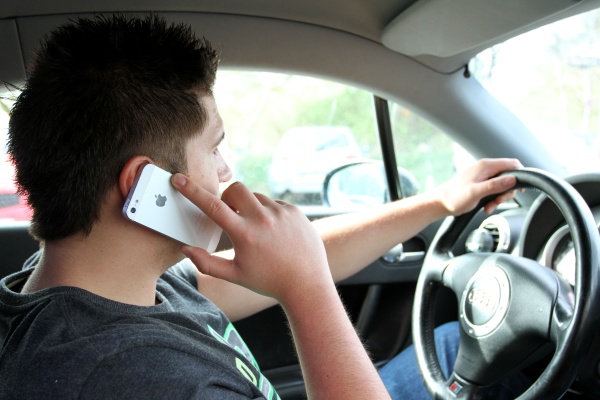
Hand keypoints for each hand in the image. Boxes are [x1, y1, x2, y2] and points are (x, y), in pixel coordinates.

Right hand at [170, 175, 331, 303]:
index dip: (192, 191)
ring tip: (258, 231)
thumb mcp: (234, 275)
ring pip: (256, 196)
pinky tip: (274, 233)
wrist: (306, 284)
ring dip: (250, 207)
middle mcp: (263, 219)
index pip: (212, 205)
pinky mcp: (295, 210)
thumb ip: (206, 263)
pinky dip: (268, 212)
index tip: (178, 178)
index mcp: (244, 234)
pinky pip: (274, 203)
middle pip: (235, 189)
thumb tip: (185, 249)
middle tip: (231, 216)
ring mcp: (281, 212)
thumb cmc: (268, 281)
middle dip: (228, 198)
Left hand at [436, 158, 522, 214]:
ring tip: (490, 206)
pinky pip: (494, 190)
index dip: (520, 175)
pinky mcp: (481, 184)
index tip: (520, 189)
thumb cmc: (454, 198)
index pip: (512, 163)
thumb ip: (494, 185)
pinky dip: (493, 199)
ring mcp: (483, 176)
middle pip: (509, 176)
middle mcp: (485, 168)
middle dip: (507, 192)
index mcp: (485, 166)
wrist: (440, 203)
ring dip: (499, 198)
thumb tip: (512, 179)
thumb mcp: (476, 193)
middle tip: (498, 202)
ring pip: (502, 185)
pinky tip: (486, 207)